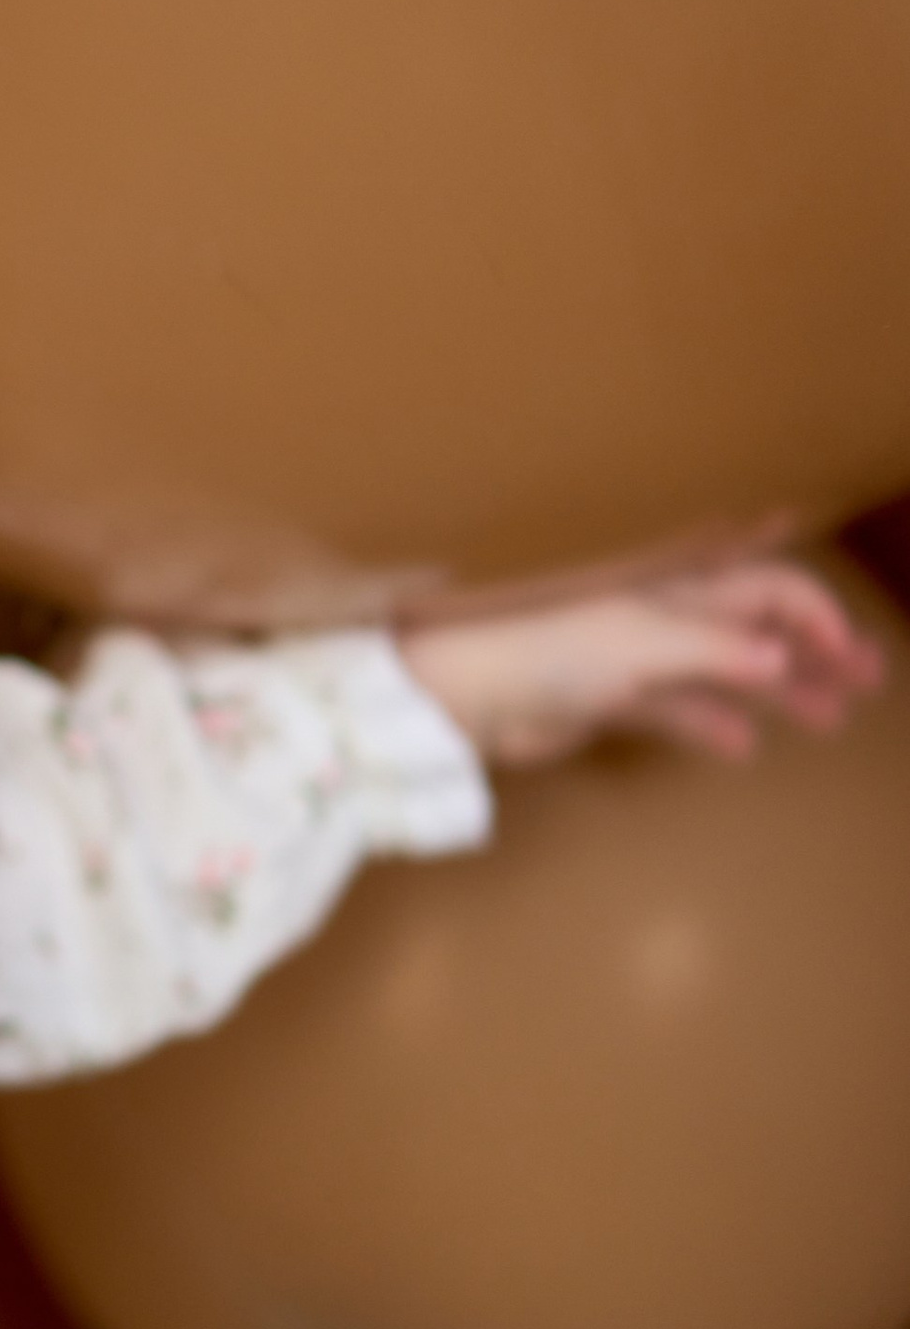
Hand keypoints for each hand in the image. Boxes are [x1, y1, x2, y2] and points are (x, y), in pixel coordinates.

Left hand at [398, 562, 885, 769]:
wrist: (463, 693)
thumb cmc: (545, 647)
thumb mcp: (644, 643)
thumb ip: (718, 648)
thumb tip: (784, 652)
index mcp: (674, 581)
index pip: (766, 583)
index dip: (814, 613)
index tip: (851, 655)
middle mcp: (661, 611)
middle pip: (756, 624)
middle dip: (813, 650)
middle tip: (865, 685)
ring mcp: (636, 654)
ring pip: (726, 669)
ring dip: (778, 690)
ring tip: (828, 720)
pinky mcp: (608, 696)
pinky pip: (677, 708)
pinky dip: (713, 723)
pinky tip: (743, 746)